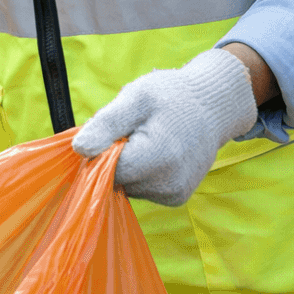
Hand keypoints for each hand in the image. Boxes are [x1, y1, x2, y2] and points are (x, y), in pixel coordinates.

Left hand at [71, 47, 257, 206]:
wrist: (214, 106)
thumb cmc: (172, 95)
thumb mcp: (135, 98)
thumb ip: (106, 124)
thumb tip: (79, 149)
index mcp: (157, 158)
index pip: (106, 169)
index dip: (101, 148)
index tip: (114, 128)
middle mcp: (168, 185)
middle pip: (117, 179)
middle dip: (116, 155)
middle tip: (134, 129)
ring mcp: (174, 195)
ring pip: (128, 185)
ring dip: (129, 164)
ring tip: (149, 137)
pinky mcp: (176, 198)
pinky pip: (143, 189)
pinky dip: (142, 172)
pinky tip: (157, 151)